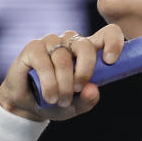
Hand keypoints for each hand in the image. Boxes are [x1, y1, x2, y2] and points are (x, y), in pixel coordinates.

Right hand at [0, 23, 124, 121]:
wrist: (28, 106)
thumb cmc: (58, 102)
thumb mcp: (77, 106)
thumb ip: (88, 99)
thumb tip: (92, 89)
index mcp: (88, 50)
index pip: (108, 34)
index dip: (113, 42)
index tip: (111, 61)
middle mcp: (71, 41)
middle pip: (85, 46)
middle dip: (84, 71)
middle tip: (77, 89)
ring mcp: (52, 42)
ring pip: (63, 59)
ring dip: (63, 85)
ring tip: (59, 100)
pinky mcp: (33, 47)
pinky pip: (44, 63)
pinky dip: (49, 83)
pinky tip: (49, 96)